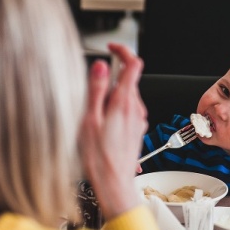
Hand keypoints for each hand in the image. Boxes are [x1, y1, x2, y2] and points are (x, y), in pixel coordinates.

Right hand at [80, 43, 147, 219]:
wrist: (115, 181)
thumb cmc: (100, 156)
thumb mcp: (90, 119)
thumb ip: (97, 89)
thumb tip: (101, 67)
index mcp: (124, 102)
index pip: (133, 64)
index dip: (123, 51)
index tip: (113, 48)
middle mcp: (136, 108)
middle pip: (128, 80)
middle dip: (111, 80)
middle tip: (94, 94)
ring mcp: (139, 117)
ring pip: (127, 94)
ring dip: (112, 95)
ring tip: (97, 115)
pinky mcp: (138, 126)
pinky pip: (128, 107)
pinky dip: (117, 107)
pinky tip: (105, 124)